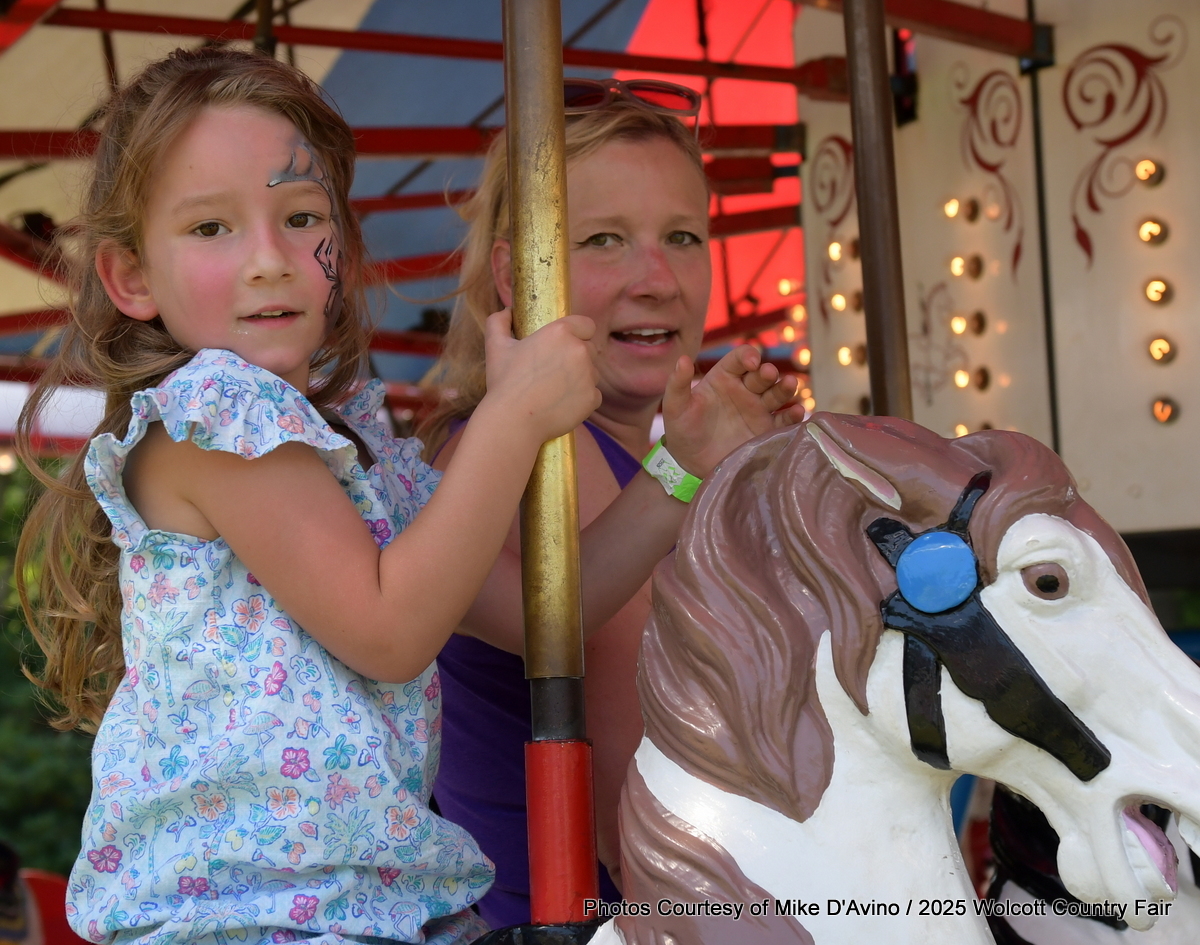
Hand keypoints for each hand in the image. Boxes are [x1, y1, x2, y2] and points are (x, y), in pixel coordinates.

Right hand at [481, 308, 601, 446]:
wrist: (513, 422)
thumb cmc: (504, 383)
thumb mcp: (495, 346)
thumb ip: (498, 322)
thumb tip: (507, 311)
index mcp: (560, 332)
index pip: (587, 325)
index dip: (579, 333)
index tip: (566, 344)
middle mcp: (579, 350)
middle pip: (590, 349)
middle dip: (577, 357)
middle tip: (555, 370)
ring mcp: (589, 376)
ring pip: (592, 373)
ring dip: (580, 378)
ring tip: (556, 389)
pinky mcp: (592, 398)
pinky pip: (594, 395)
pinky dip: (582, 399)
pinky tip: (562, 404)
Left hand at [661, 345, 803, 477]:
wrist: (691, 465)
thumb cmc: (682, 431)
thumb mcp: (675, 407)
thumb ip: (678, 383)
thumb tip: (682, 359)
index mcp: (724, 378)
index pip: (740, 359)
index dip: (748, 356)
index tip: (752, 362)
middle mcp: (744, 390)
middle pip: (763, 375)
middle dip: (768, 372)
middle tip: (769, 375)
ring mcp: (758, 410)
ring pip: (777, 393)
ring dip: (785, 388)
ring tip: (790, 385)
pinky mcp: (766, 431)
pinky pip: (783, 420)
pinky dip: (793, 415)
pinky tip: (797, 412)